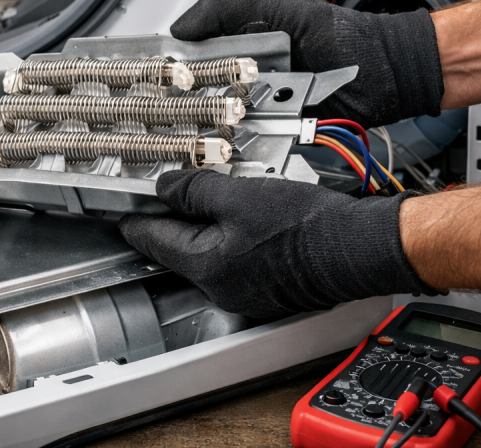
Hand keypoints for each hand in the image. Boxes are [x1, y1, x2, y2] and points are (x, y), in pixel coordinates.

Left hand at [119, 169, 438, 319]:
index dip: (135, 218)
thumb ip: (194, 190)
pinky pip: (236, 260)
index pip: (152, 241)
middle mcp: (221, 288)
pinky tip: (247, 217)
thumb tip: (165, 187)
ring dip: (206, 227)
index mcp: (206, 267)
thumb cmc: (305, 227)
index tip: (123, 209)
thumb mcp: (239, 195)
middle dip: (174, 219)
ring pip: (209, 254)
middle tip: (172, 190)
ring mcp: (246, 292)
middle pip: (179, 249)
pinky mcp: (268, 288)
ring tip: (219, 197)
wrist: (357, 247)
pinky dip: (232, 239)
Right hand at [172, 0, 444, 126]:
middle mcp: (247, 78)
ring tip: (211, 126)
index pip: (192, 59)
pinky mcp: (281, 134)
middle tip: (177, 112)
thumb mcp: (281, 10)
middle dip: (190, 107)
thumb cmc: (345, 36)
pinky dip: (245, 147)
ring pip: (223, 125)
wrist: (390, 72)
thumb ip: (228, 9)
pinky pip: (253, 145)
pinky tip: (239, 142)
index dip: (171, 72)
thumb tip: (179, 27)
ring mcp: (264, 108)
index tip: (153, 82)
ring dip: (216, 128)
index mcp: (240, 45)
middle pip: (202, 98)